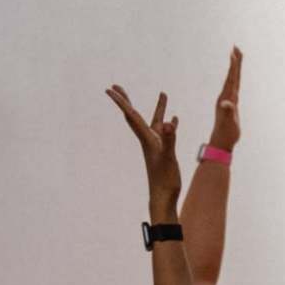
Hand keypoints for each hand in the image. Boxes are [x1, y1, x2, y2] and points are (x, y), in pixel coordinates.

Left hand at [108, 84, 183, 219]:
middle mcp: (148, 139)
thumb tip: (169, 123)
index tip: (110, 89)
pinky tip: (174, 119)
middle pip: (134, 115)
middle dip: (127, 101)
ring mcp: (156, 145)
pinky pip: (166, 132)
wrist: (163, 198)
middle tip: (116, 86)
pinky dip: (170, 123)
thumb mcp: (169, 158)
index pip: (132, 115)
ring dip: (158, 108)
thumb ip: (169, 140)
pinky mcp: (164, 151)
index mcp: (147, 139)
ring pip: (154, 121)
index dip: (121, 101)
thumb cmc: (165, 181)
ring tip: (164, 94)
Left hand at [208, 47, 243, 153]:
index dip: (233, 65)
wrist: (221, 143)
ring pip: (231, 81)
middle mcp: (225, 97)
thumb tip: (225, 103)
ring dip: (234, 69)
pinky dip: (234, 80)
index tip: (234, 52)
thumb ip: (227, 112)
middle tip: (236, 47)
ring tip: (236, 58)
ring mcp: (226, 101)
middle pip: (231, 76)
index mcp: (226, 99)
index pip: (231, 78)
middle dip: (234, 62)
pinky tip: (235, 79)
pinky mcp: (228, 105)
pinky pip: (232, 88)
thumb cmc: (225, 134)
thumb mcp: (227, 122)